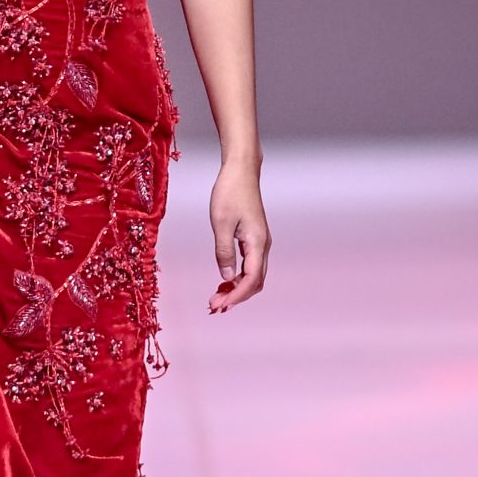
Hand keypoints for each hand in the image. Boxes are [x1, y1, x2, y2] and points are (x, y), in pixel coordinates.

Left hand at [209, 165, 268, 313]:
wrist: (241, 170)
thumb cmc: (230, 192)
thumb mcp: (221, 223)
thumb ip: (224, 251)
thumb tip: (227, 276)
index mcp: (257, 242)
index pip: (251, 279)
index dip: (236, 296)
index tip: (218, 304)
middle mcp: (263, 245)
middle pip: (255, 282)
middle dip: (236, 297)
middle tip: (214, 305)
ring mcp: (260, 242)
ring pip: (254, 274)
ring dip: (237, 288)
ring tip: (217, 296)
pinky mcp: (254, 238)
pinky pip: (250, 264)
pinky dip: (238, 276)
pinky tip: (224, 280)